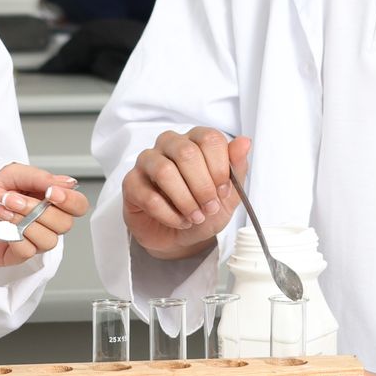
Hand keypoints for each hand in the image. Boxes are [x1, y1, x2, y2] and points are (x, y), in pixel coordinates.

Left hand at [0, 165, 88, 266]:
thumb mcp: (11, 174)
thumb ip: (40, 177)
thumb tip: (68, 183)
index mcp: (46, 201)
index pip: (77, 207)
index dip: (70, 201)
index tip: (51, 193)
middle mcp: (42, 222)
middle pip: (65, 225)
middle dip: (37, 210)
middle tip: (12, 199)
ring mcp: (30, 241)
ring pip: (48, 240)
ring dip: (23, 222)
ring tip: (0, 210)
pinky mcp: (14, 256)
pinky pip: (27, 252)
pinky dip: (13, 237)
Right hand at [121, 128, 247, 259]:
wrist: (181, 236)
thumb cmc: (203, 209)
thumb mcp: (229, 194)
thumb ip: (237, 167)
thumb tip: (244, 142)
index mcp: (195, 140)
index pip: (209, 138)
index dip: (220, 168)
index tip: (224, 191)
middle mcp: (170, 144)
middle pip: (187, 153)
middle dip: (203, 187)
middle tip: (209, 208)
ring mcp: (147, 161)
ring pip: (165, 171)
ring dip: (185, 200)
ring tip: (195, 217)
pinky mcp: (131, 183)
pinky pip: (148, 195)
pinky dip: (169, 214)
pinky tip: (179, 221)